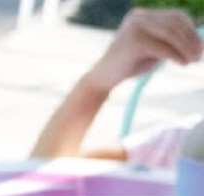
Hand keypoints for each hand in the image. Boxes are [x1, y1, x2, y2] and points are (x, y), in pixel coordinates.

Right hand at [87, 8, 202, 93]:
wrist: (101, 80)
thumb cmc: (127, 67)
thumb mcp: (151, 51)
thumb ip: (168, 43)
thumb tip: (196, 41)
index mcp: (141, 16)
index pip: (175, 16)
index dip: (191, 29)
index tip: (200, 46)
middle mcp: (138, 17)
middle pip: (175, 22)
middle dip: (191, 39)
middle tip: (200, 55)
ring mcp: (135, 27)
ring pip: (171, 34)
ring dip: (186, 48)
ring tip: (193, 61)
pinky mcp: (134, 41)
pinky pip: (163, 47)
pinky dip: (176, 56)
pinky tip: (183, 64)